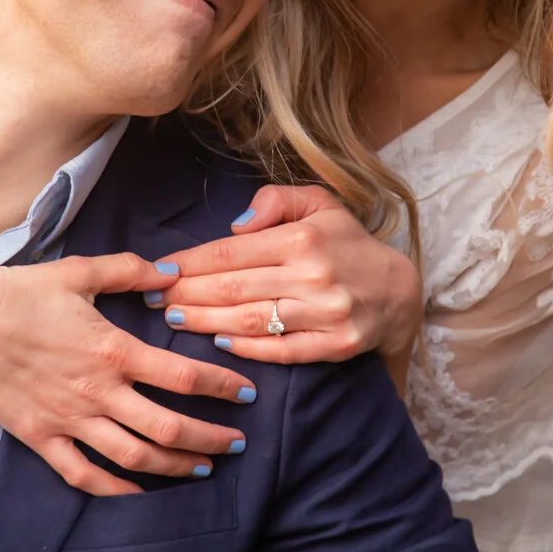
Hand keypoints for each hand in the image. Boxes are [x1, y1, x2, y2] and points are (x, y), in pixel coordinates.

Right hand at [0, 252, 260, 496]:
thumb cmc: (22, 290)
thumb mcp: (81, 271)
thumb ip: (131, 271)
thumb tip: (172, 272)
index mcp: (114, 350)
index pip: (185, 376)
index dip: (223, 387)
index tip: (247, 395)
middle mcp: (98, 391)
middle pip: (168, 427)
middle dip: (210, 439)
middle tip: (236, 443)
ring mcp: (68, 418)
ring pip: (133, 456)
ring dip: (174, 466)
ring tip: (201, 468)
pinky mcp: (40, 436)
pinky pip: (82, 473)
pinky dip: (114, 488)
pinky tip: (137, 492)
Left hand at [153, 185, 422, 364]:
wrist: (398, 290)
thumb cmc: (346, 243)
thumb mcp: (318, 203)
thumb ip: (274, 201)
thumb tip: (234, 225)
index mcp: (303, 237)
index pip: (232, 251)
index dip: (191, 262)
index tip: (160, 270)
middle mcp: (314, 275)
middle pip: (233, 288)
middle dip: (186, 293)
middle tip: (154, 299)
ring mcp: (326, 313)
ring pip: (250, 320)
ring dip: (205, 322)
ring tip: (174, 319)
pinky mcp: (336, 345)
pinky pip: (282, 350)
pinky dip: (247, 350)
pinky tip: (218, 343)